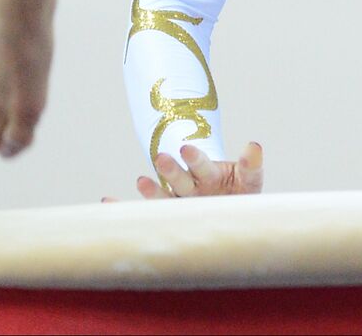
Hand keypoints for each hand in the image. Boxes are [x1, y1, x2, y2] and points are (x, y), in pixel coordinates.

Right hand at [101, 142, 263, 201]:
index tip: (187, 148)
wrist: (234, 211)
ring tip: (141, 181)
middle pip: (180, 178)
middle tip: (162, 157)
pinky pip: (147, 213)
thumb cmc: (241, 192)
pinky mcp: (171, 217)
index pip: (202, 164)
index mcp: (210, 173)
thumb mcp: (250, 178)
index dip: (196, 158)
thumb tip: (254, 145)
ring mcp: (180, 201)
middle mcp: (191, 185)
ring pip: (164, 196)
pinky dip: (126, 208)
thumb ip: (251, 164)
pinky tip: (107, 202)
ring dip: (152, 189)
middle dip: (172, 169)